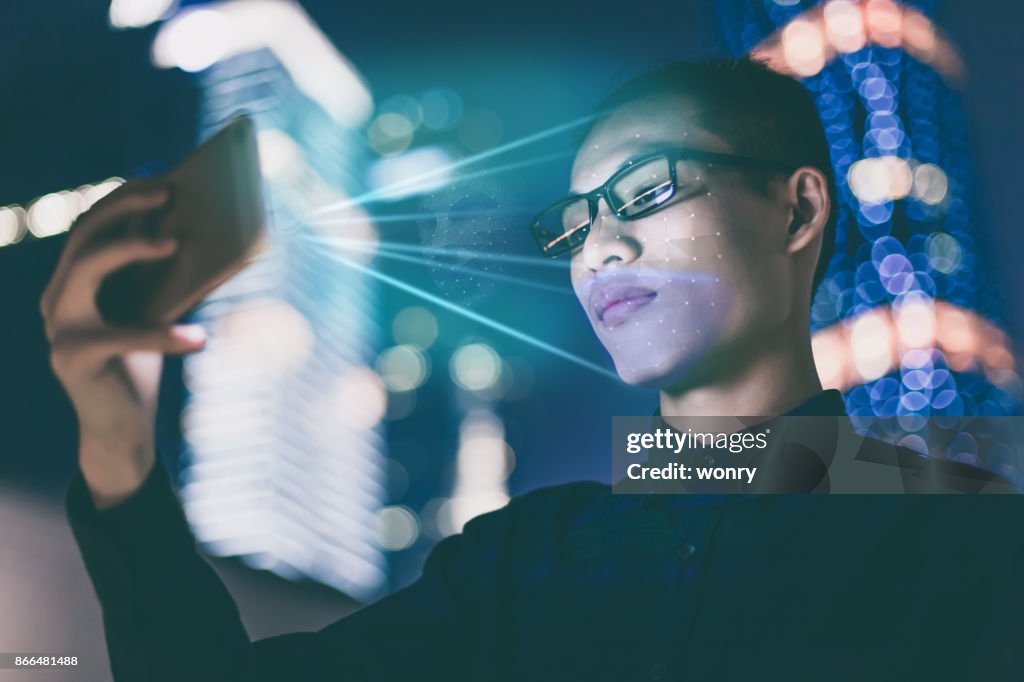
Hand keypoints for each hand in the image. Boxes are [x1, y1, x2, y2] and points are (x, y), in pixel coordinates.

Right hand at [40, 178, 206, 508]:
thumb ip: (163, 277)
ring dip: (130, 248)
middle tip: (169, 191)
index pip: (91, 225)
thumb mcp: (155, 312)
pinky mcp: (72, 359)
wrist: (123, 431)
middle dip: (125, 206)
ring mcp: (58, 327)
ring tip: (175, 244)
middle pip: (83, 235)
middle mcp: (57, 298)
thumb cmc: (143, 364)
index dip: (123, 197)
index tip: (163, 176)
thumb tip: (202, 231)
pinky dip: (163, 336)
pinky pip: (120, 337)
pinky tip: (199, 338)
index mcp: (75, 282)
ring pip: (85, 268)